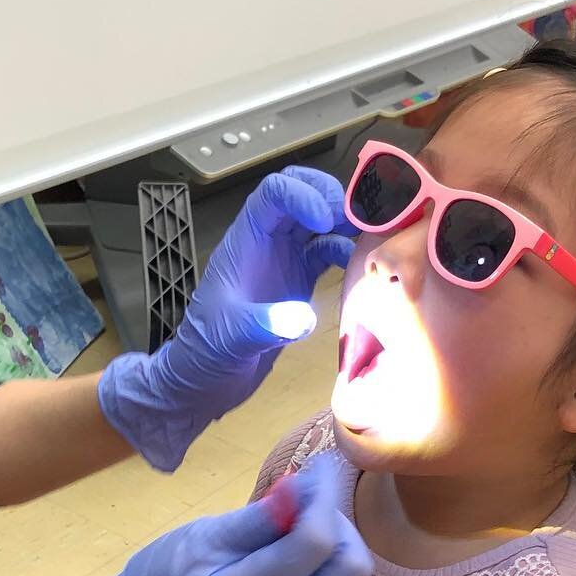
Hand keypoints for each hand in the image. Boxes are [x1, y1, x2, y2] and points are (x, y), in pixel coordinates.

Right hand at [25, 451, 370, 575]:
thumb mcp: (202, 538)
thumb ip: (259, 517)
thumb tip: (303, 483)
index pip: (316, 542)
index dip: (325, 496)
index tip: (319, 463)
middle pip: (351, 568)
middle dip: (340, 523)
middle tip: (307, 496)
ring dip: (337, 542)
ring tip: (298, 516)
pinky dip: (325, 561)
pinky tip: (292, 542)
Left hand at [98, 167, 354, 471]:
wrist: (204, 382)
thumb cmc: (206, 355)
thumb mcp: (231, 339)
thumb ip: (265, 326)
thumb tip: (304, 319)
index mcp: (245, 242)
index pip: (274, 193)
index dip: (303, 194)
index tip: (325, 220)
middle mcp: (266, 244)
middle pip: (302, 195)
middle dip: (333, 199)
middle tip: (359, 222)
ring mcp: (282, 262)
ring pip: (318, 221)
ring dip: (344, 222)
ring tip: (370, 239)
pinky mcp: (296, 283)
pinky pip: (325, 253)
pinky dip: (345, 252)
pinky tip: (359, 270)